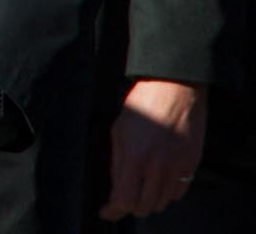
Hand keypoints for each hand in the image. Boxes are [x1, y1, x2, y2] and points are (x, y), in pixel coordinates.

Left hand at [101, 78, 207, 219]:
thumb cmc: (142, 104)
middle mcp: (157, 166)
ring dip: (149, 200)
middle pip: (144, 206)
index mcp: (134, 156)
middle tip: (123, 198)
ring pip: (163, 202)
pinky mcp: (192, 163)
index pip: (124, 199)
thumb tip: (116, 187)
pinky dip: (167, 192)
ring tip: (141, 188)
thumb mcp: (118, 130)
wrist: (176, 88)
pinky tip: (158, 181)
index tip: (106, 212)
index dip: (113, 210)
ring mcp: (178, 166)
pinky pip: (179, 191)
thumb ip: (117, 162)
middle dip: (130, 206)